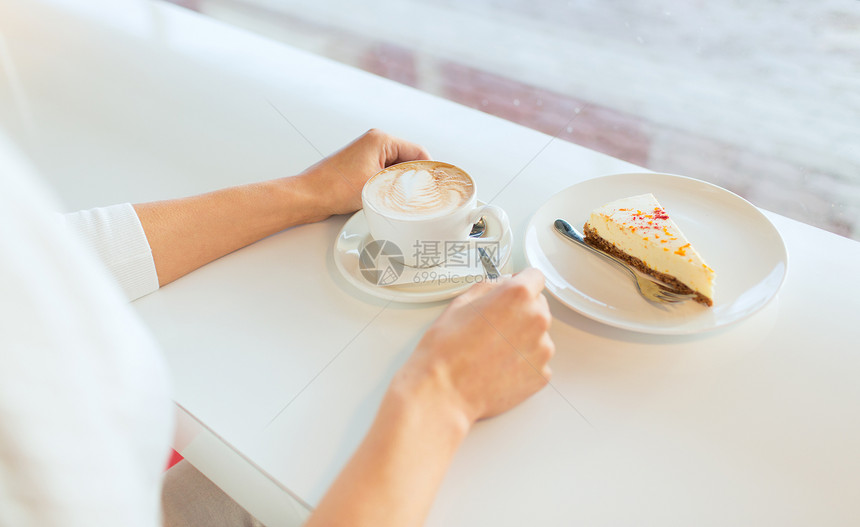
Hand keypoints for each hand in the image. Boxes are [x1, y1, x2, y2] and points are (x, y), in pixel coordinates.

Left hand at [295, 129, 429, 220]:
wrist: (308, 197)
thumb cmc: (333, 188)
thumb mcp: (378, 185)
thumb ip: (405, 184)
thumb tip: (424, 189)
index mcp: (381, 139)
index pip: (418, 152)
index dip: (430, 171)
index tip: (438, 187)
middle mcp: (375, 143)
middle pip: (409, 160)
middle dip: (416, 179)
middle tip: (424, 196)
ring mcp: (367, 155)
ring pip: (398, 170)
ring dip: (403, 184)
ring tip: (406, 199)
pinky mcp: (361, 168)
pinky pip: (385, 175)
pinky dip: (391, 186)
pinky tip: (392, 199)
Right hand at [394, 268, 554, 425]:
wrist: (445, 391)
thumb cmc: (447, 350)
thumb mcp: (461, 303)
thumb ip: (489, 287)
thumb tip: (500, 285)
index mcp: (518, 295)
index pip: (535, 276)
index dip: (521, 282)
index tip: (515, 289)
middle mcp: (537, 319)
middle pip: (538, 305)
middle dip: (520, 311)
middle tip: (494, 325)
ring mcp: (542, 349)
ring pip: (538, 335)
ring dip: (522, 338)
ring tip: (492, 350)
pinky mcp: (541, 374)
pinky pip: (536, 360)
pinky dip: (522, 362)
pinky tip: (498, 366)